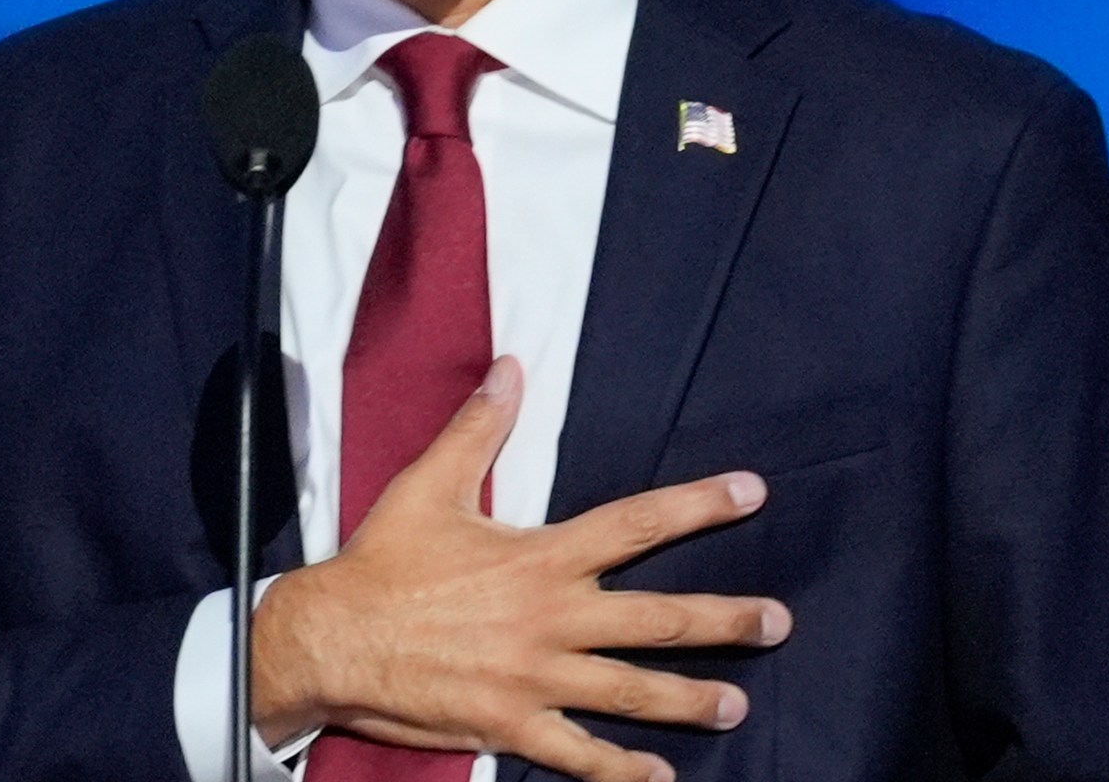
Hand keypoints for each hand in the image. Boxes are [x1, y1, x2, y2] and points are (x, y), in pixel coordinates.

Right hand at [251, 355, 790, 781]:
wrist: (330, 640)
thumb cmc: (380, 564)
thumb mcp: (429, 486)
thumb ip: (478, 427)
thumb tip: (511, 367)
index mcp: (540, 558)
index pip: (636, 524)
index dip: (699, 505)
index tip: (752, 492)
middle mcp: (550, 620)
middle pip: (657, 619)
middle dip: (724, 620)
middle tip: (777, 623)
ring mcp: (536, 679)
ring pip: (632, 690)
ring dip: (691, 699)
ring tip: (737, 706)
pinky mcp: (511, 725)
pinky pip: (581, 755)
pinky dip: (624, 770)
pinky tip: (662, 776)